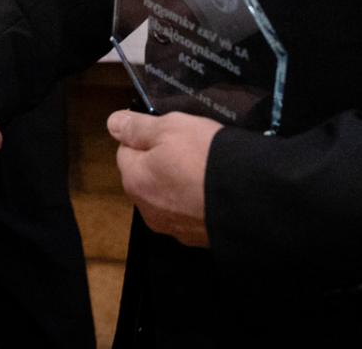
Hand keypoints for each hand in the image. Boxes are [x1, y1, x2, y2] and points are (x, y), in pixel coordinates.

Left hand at [108, 110, 219, 247]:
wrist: (248, 199)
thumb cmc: (205, 159)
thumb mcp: (170, 127)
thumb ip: (137, 127)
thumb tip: (113, 123)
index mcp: (135, 180)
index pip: (126, 151)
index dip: (146, 136)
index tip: (168, 132)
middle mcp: (148, 209)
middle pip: (147, 176)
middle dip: (163, 161)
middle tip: (190, 147)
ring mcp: (173, 227)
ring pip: (169, 195)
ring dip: (180, 182)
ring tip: (205, 167)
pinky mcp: (197, 238)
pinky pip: (191, 212)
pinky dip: (198, 200)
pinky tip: (213, 188)